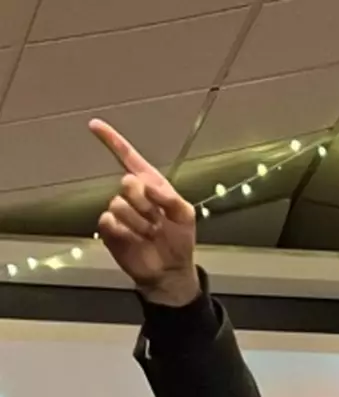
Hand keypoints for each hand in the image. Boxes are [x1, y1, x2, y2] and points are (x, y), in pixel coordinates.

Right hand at [88, 118, 199, 305]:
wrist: (170, 271)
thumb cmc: (179, 241)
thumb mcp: (185, 215)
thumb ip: (169, 195)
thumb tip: (147, 185)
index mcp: (150, 185)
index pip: (129, 158)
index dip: (112, 141)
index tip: (95, 125)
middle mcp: (132, 195)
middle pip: (128, 183)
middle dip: (145, 203)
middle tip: (157, 220)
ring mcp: (119, 212)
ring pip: (119, 205)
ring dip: (139, 222)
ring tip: (150, 234)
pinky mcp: (109, 229)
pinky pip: (109, 221)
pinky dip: (126, 232)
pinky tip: (136, 240)